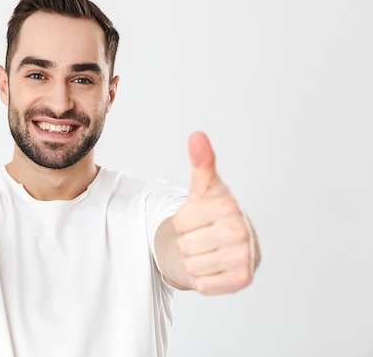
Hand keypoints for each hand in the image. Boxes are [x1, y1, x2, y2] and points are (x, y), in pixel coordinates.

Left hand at [172, 132, 254, 294]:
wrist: (236, 243)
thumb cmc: (216, 212)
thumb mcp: (206, 187)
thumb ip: (201, 162)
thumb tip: (197, 135)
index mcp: (227, 206)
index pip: (178, 222)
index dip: (183, 222)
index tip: (199, 219)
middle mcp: (239, 231)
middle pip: (183, 244)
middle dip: (188, 242)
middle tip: (205, 236)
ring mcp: (243, 258)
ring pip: (190, 264)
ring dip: (194, 261)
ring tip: (210, 250)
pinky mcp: (241, 281)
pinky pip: (202, 284)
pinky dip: (203, 279)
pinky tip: (215, 266)